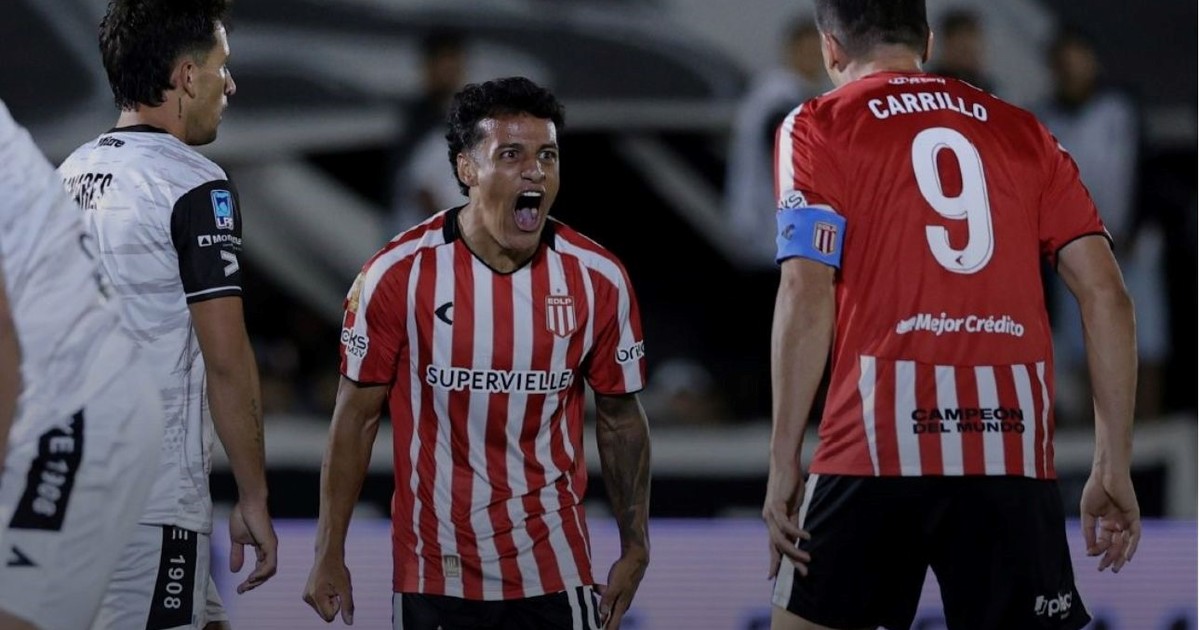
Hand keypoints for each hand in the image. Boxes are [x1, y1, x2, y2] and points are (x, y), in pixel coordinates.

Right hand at [228, 500, 277, 593]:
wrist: (247, 503)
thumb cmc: (243, 517)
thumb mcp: (237, 540)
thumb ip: (237, 554)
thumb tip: (234, 570)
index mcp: (262, 548)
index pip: (261, 568)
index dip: (251, 579)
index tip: (240, 587)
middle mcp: (269, 549)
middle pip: (266, 573)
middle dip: (254, 583)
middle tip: (242, 590)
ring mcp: (271, 547)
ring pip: (269, 571)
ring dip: (258, 581)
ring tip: (246, 585)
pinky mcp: (270, 544)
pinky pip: (270, 564)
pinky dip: (262, 573)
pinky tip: (252, 577)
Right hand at [303, 553, 354, 624]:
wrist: (327, 555)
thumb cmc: (338, 570)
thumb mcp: (346, 588)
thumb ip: (348, 606)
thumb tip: (349, 623)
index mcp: (316, 597)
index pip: (330, 616)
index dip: (337, 606)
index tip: (337, 592)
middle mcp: (308, 598)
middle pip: (326, 615)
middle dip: (333, 604)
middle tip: (335, 588)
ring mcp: (306, 596)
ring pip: (323, 610)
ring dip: (330, 601)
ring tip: (331, 586)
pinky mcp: (307, 595)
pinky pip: (320, 605)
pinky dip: (325, 598)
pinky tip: (327, 586)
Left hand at [596, 549, 647, 628]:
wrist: (636, 557)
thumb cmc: (626, 571)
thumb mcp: (614, 585)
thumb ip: (608, 599)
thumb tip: (603, 613)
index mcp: (622, 604)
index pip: (614, 623)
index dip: (607, 629)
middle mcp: (623, 602)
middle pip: (612, 617)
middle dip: (603, 621)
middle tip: (593, 623)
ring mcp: (622, 595)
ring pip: (609, 605)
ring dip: (601, 606)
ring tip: (590, 604)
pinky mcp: (621, 587)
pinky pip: (609, 594)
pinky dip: (602, 593)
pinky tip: (595, 588)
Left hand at [762, 460, 810, 578]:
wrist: (785, 465)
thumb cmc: (790, 486)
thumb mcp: (794, 509)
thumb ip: (794, 524)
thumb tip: (798, 540)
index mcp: (772, 522)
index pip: (772, 546)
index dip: (773, 561)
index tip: (772, 576)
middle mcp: (768, 519)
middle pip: (777, 547)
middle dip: (789, 562)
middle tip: (803, 574)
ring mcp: (770, 513)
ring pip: (780, 539)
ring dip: (794, 551)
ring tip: (808, 559)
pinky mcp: (776, 505)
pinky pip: (785, 524)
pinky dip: (796, 532)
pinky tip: (807, 537)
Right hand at [1080, 468, 1140, 572]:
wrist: (1105, 474)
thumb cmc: (1094, 489)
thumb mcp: (1087, 514)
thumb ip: (1088, 531)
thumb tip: (1089, 550)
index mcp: (1106, 522)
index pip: (1103, 540)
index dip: (1097, 549)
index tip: (1090, 555)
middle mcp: (1118, 523)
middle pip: (1115, 545)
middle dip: (1109, 557)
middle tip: (1103, 569)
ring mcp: (1126, 520)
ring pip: (1125, 543)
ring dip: (1121, 556)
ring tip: (1115, 568)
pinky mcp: (1134, 516)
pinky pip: (1135, 535)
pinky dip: (1131, 546)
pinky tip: (1126, 557)